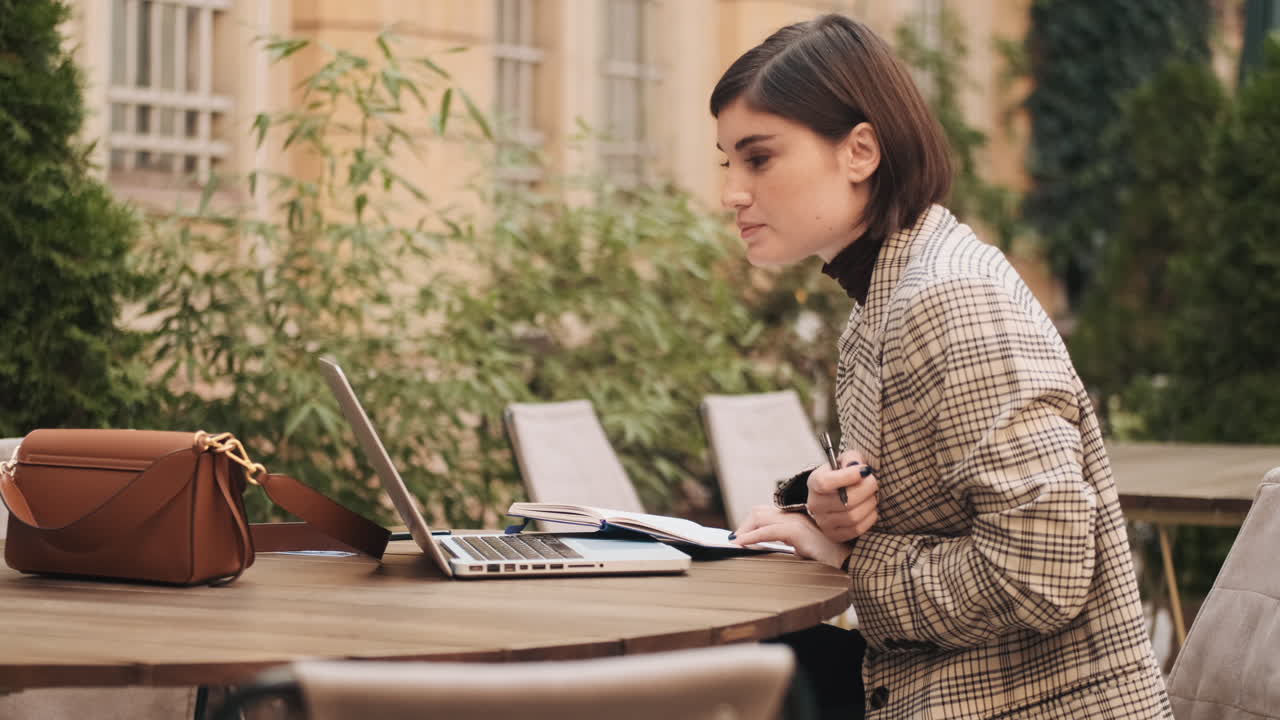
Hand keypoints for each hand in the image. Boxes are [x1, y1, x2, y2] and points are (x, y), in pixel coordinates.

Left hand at [732, 504, 850, 568]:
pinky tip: (742, 544)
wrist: (849, 562)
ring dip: (744, 529)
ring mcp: (797, 522)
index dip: (749, 525)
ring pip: (760, 515)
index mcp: (795, 519)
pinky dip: (752, 536)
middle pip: (759, 511)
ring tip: (736, 543)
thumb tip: (762, 553)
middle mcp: (795, 516)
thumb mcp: (802, 552)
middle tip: (735, 542)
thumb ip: (786, 548)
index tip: (739, 540)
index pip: (764, 514)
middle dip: (743, 526)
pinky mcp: (799, 532)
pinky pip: (769, 530)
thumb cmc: (828, 560)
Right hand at [805, 449, 878, 543]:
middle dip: (866, 490)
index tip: (865, 470)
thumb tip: (857, 466)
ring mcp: (823, 522)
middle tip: (874, 482)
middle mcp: (815, 504)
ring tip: (873, 495)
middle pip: (845, 501)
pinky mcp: (834, 535)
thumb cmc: (843, 476)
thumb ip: (851, 459)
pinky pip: (857, 529)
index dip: (847, 477)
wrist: (837, 495)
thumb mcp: (845, 461)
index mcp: (814, 482)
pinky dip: (869, 518)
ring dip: (870, 504)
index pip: (825, 482)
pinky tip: (870, 508)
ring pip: (853, 516)